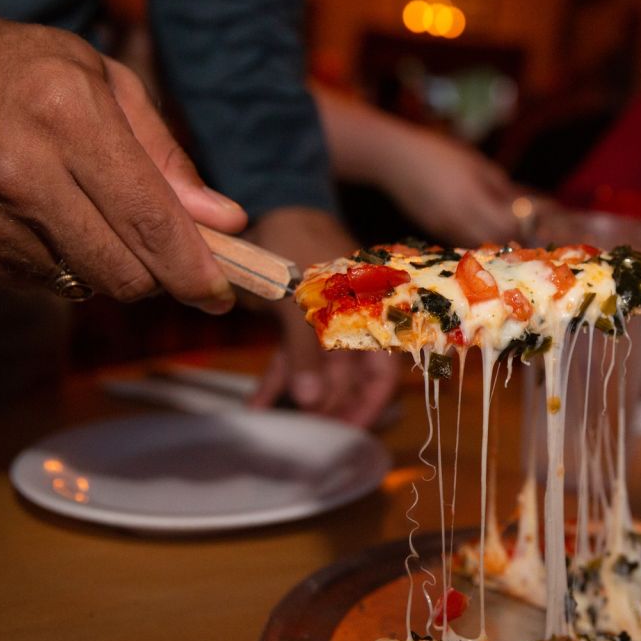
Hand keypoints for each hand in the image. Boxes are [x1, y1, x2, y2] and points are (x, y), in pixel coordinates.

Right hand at [0, 0, 245, 311]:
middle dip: (160, 276)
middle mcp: (20, 172)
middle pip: (123, 272)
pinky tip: (52, 220)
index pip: (148, 219)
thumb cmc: (23, 70)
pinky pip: (46, 285)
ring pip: (88, 286)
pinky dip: (67, 265)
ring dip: (112, 267)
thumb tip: (224, 222)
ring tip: (97, 216)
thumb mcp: (105, 82)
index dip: (194, 268)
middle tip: (169, 255)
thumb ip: (168, 156)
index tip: (221, 292)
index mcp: (65, 116)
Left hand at [246, 207, 400, 426]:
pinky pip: (291, 360)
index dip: (370, 405)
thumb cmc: (295, 243)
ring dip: (302, 399)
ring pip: (321, 374)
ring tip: (280, 426)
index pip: (384, 371)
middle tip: (310, 438)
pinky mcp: (298, 322)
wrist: (268, 202)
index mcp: (372, 314)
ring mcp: (326, 323)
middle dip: (332, 409)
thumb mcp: (300, 297)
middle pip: (352, 379)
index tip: (348, 435)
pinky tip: (256, 405)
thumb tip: (313, 403)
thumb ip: (307, 350)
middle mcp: (355, 322)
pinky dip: (276, 381)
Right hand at [383, 126, 520, 245]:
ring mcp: (443, 229)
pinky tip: (478, 227)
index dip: (521, 224)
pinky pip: (462, 242)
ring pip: (478, 245)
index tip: (529, 217)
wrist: (394, 160)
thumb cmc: (437, 153)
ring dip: (493, 240)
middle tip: (519, 226)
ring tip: (501, 228)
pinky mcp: (433, 232)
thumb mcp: (474, 162)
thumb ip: (498, 184)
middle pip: (494, 241)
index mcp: (470, 198)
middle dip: (510, 236)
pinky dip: (475, 239)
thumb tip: (519, 203)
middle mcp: (457, 220)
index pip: (506, 225)